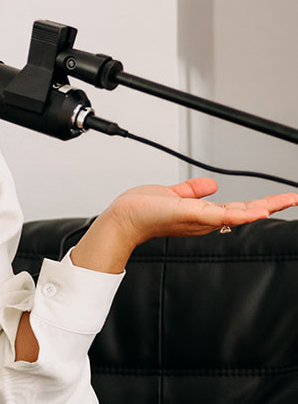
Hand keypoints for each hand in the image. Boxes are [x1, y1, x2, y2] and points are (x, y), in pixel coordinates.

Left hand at [70, 177, 297, 274]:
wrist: (124, 219)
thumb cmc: (142, 210)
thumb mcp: (174, 195)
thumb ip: (192, 190)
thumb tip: (210, 184)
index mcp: (204, 213)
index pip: (239, 207)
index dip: (261, 203)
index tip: (280, 198)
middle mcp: (206, 219)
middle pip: (247, 211)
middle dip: (273, 205)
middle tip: (295, 198)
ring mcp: (201, 220)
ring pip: (241, 213)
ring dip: (266, 207)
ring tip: (288, 200)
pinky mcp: (194, 216)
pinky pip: (223, 215)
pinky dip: (243, 213)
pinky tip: (260, 211)